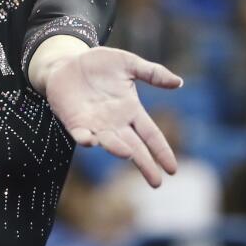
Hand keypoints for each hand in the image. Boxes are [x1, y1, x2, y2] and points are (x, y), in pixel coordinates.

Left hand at [42, 46, 182, 187]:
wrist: (67, 63)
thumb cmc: (99, 65)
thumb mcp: (128, 64)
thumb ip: (151, 73)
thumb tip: (179, 82)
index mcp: (131, 111)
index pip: (151, 134)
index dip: (161, 151)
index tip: (173, 169)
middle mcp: (115, 123)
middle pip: (134, 147)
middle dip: (145, 164)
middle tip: (156, 183)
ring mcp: (95, 125)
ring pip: (109, 142)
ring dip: (116, 149)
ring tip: (127, 154)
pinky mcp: (74, 123)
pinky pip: (81, 135)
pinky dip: (85, 139)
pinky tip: (90, 140)